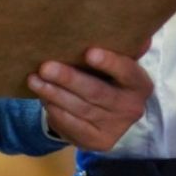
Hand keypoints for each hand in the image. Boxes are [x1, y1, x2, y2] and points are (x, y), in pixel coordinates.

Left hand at [27, 45, 153, 150]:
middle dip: (69, 79)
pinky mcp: (98, 142)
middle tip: (45, 67)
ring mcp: (115, 128)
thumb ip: (123, 48)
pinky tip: (43, 99)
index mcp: (140, 84)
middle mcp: (132, 108)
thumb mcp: (119, 63)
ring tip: (34, 80)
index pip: (126, 71)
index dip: (109, 62)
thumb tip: (137, 33)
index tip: (89, 52)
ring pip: (80, 109)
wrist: (111, 115)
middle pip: (97, 92)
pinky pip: (73, 126)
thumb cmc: (110, 78)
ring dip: (54, 94)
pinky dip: (56, 112)